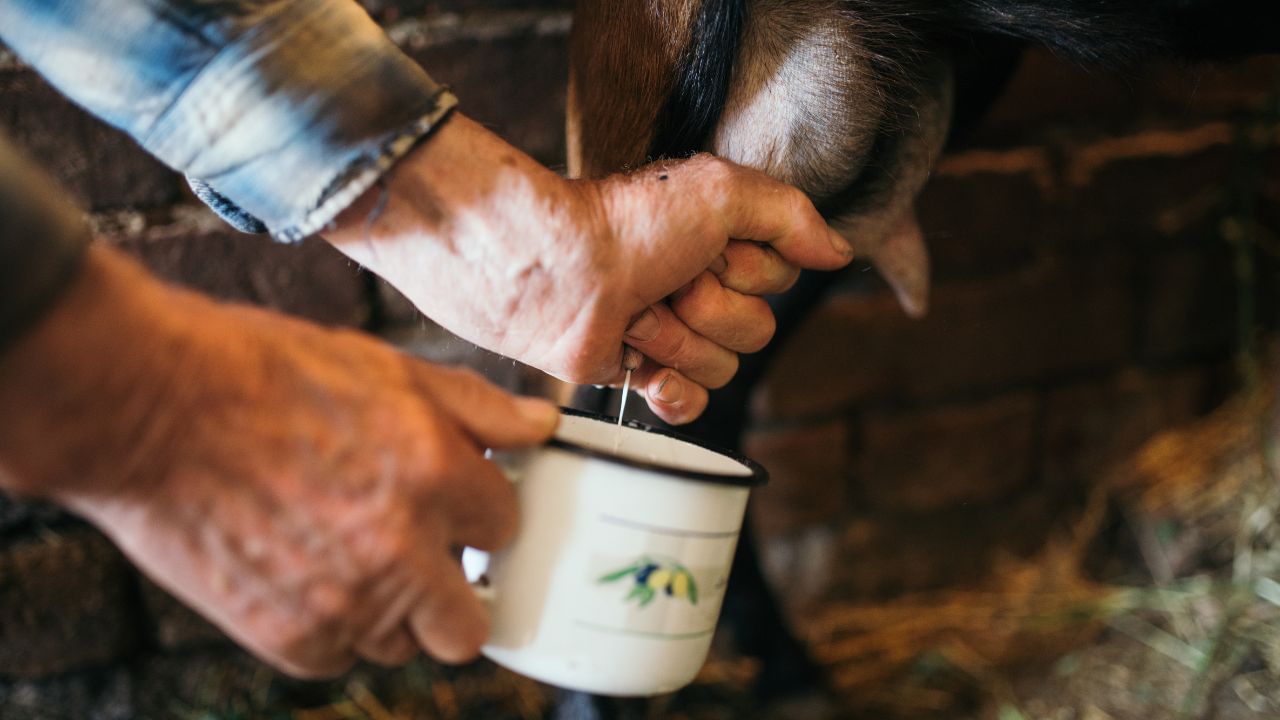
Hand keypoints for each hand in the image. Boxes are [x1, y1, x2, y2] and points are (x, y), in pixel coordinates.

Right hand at [0, 245, 558, 676]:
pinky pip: (338, 655)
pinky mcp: (288, 638)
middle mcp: (400, 549)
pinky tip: (306, 571)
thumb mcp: (384, 366)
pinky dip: (331, 625)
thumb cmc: (262, 374)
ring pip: (402, 644)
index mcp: (435, 474)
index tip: (460, 508)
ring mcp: (344, 602)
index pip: (506, 525)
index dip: (483, 513)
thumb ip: (475, 406)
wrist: (149, 409)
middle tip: (427, 561)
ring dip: (392, 612)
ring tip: (350, 556)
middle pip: (470, 625)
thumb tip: (541, 426)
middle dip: (457, 595)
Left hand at [325, 115, 852, 423]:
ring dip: (678, 340)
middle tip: (664, 282)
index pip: (781, 280)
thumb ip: (792, 215)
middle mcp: (701, 287)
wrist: (552, 271)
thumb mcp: (723, 191)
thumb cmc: (627, 223)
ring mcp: (671, 332)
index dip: (751, 270)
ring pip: (724, 368)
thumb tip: (838, 252)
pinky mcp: (640, 372)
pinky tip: (645, 369)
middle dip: (712, 309)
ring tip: (635, 312)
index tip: (708, 248)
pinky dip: (672, 393)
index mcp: (721, 243)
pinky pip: (691, 406)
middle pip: (759, 330)